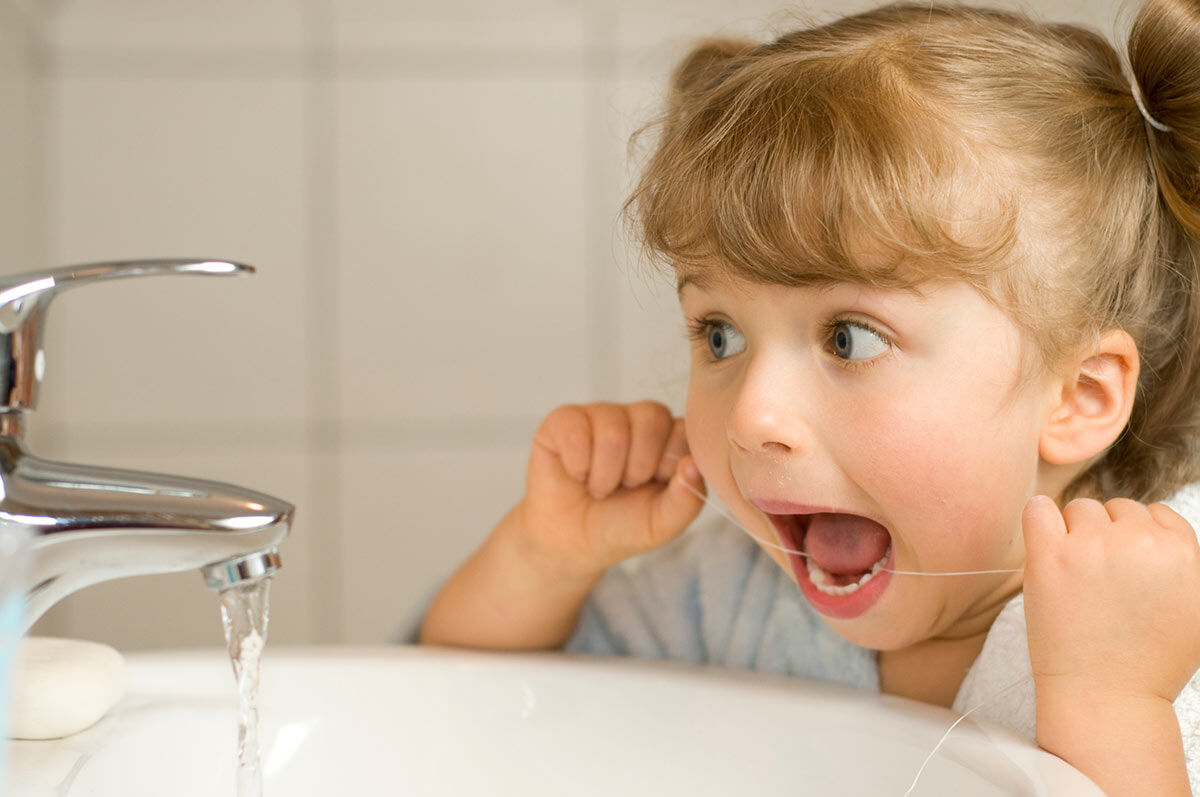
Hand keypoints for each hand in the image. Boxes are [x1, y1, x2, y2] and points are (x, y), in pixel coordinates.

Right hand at [514, 401, 705, 577]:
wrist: (571, 542)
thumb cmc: (621, 526)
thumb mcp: (661, 524)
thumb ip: (686, 500)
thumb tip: (692, 464)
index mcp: (670, 437)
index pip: (685, 428)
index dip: (669, 463)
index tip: (655, 487)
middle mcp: (638, 418)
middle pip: (652, 418)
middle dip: (637, 468)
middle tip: (624, 487)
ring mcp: (601, 414)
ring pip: (614, 430)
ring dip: (605, 475)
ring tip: (600, 487)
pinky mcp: (564, 419)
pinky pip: (576, 431)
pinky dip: (577, 466)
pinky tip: (576, 475)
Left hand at [1022, 495, 1199, 794]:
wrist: (1107, 698)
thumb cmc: (1148, 661)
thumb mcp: (1195, 610)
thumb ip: (1184, 564)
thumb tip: (1165, 536)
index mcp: (1183, 552)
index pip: (1157, 514)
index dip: (1139, 539)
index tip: (1127, 568)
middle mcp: (1141, 542)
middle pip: (1118, 509)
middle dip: (1108, 536)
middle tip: (1099, 580)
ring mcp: (1093, 546)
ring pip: (1080, 508)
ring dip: (1074, 533)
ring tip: (1076, 577)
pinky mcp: (1051, 556)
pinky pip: (1038, 509)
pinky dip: (1039, 518)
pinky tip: (1044, 541)